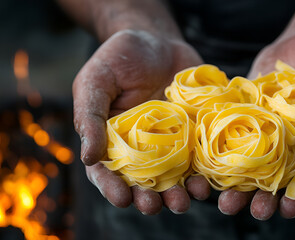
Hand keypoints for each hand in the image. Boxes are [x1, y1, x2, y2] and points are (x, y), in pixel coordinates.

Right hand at [73, 29, 208, 213]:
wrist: (158, 41)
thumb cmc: (120, 57)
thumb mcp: (96, 80)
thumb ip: (90, 116)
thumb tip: (88, 158)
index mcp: (113, 139)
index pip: (109, 171)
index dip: (113, 187)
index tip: (121, 198)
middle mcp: (143, 146)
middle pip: (144, 181)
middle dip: (148, 197)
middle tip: (153, 206)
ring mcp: (171, 141)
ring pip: (174, 176)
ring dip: (177, 193)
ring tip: (182, 202)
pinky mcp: (195, 133)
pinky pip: (200, 157)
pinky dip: (203, 173)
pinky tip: (206, 182)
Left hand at [216, 25, 294, 219]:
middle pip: (288, 180)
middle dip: (273, 199)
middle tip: (260, 211)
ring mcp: (274, 135)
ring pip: (258, 168)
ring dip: (243, 189)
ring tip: (228, 205)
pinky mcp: (251, 120)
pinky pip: (236, 141)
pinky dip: (222, 157)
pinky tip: (208, 172)